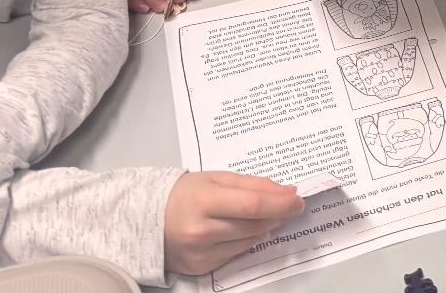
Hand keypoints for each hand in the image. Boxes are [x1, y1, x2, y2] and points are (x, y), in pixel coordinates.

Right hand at [164, 172, 304, 277]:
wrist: (147, 219)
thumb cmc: (186, 193)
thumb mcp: (217, 178)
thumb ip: (253, 184)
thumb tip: (287, 192)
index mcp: (205, 201)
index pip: (254, 205)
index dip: (281, 203)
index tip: (298, 200)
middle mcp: (202, 230)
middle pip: (255, 226)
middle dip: (277, 215)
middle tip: (288, 205)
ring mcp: (201, 253)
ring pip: (250, 241)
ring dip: (264, 228)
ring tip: (262, 215)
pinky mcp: (201, 267)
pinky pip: (237, 254)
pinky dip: (246, 241)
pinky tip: (239, 230)